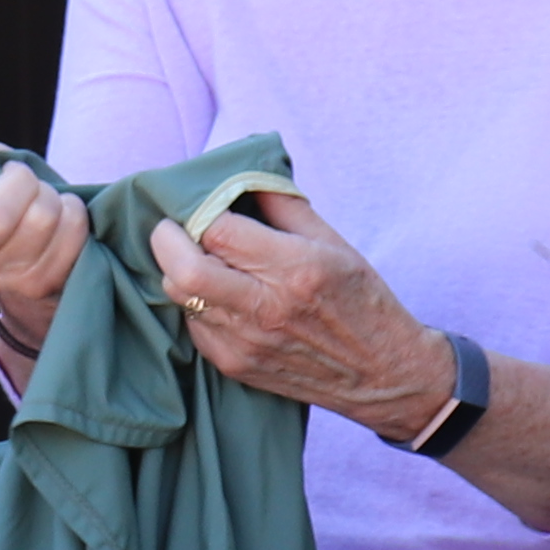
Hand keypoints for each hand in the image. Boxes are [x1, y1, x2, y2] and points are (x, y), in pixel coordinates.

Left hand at [148, 186, 453, 432]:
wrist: (381, 373)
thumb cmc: (361, 301)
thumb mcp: (334, 242)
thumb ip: (283, 205)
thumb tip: (241, 176)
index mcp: (294, 268)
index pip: (217, 230)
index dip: (202, 211)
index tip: (206, 206)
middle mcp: (266, 308)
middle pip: (184, 270)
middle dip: (167, 241)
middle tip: (174, 229)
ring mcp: (246, 342)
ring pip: (179, 296)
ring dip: (181, 271)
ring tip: (202, 260)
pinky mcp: (236, 366)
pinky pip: (193, 324)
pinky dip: (196, 303)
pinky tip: (221, 296)